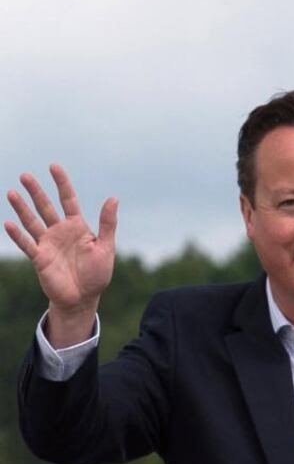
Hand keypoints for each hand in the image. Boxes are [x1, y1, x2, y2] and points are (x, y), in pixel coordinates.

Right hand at [5, 164, 117, 344]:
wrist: (83, 297)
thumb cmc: (97, 273)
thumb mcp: (106, 247)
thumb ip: (107, 223)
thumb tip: (113, 198)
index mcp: (77, 227)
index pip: (68, 199)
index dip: (61, 183)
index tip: (54, 166)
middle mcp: (60, 232)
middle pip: (45, 206)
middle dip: (36, 191)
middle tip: (25, 175)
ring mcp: (48, 243)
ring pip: (32, 221)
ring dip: (22, 208)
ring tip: (12, 192)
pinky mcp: (39, 258)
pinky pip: (27, 244)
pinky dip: (18, 235)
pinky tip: (9, 223)